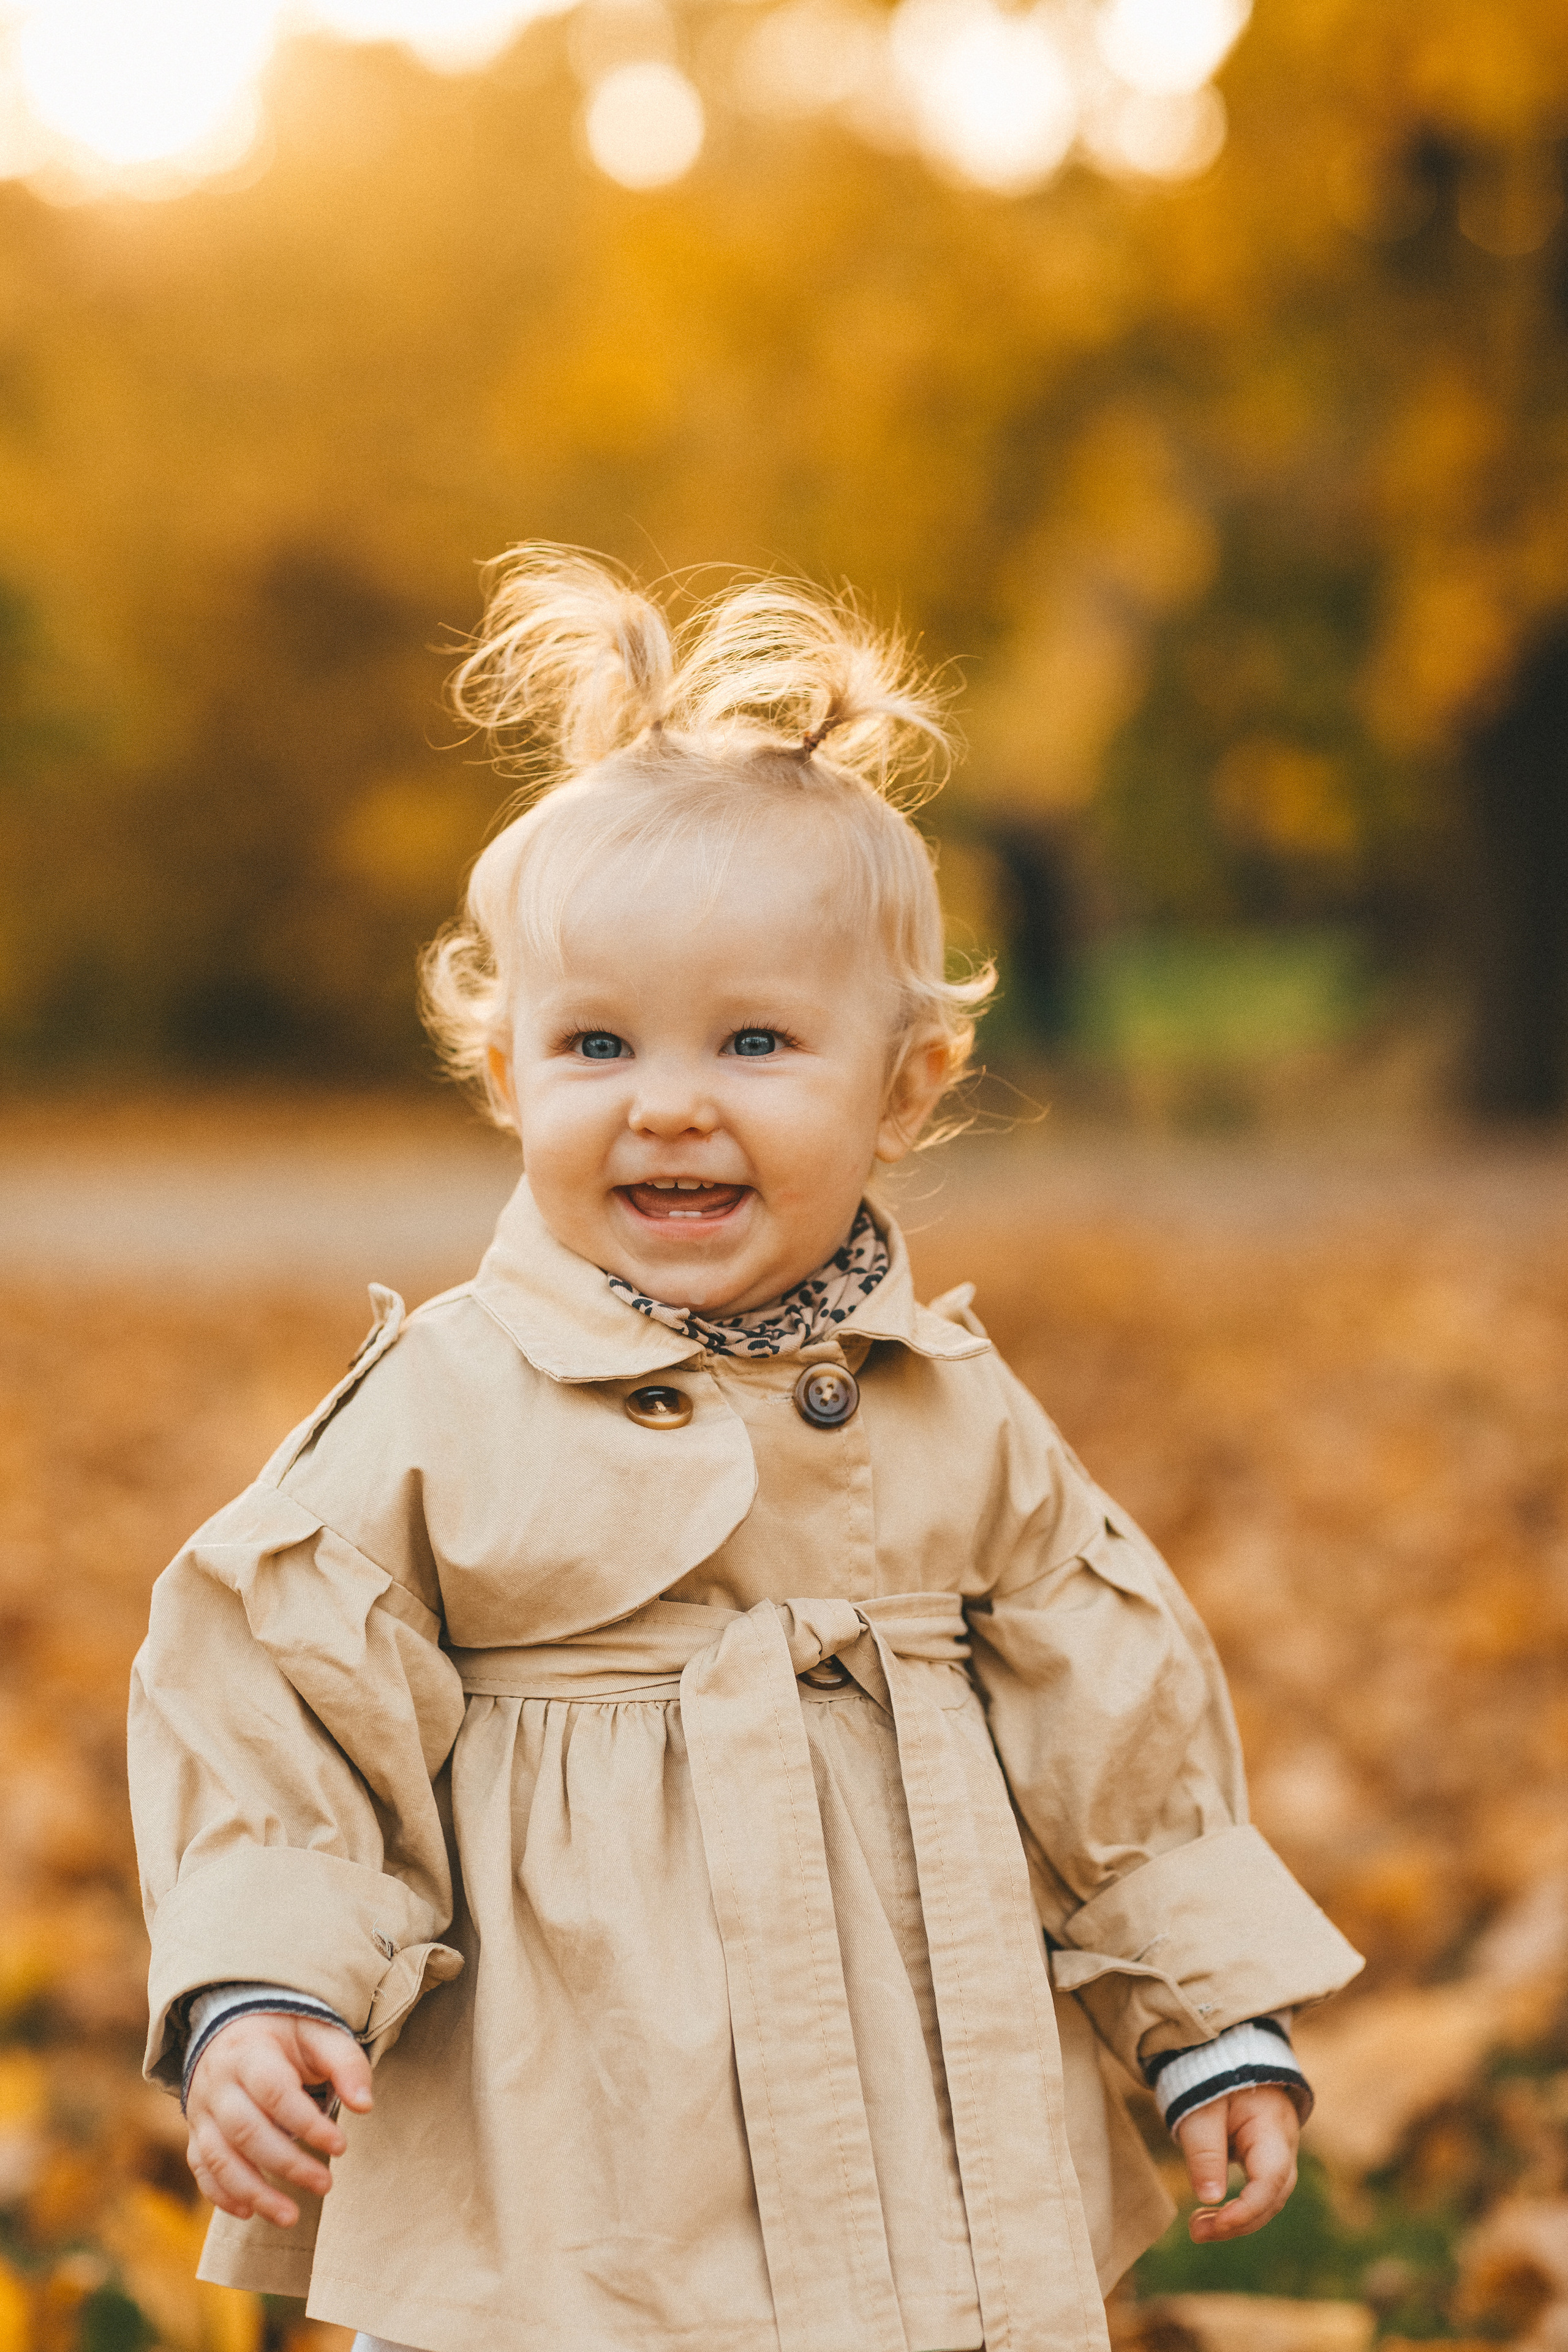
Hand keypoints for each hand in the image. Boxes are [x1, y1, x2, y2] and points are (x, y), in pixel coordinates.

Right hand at [185, 2012, 372, 2227]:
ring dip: (254, 2192)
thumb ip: (345, 2064)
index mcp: (250, 2052)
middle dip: (287, 2164)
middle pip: (246, 2131)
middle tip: (325, 2185)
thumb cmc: (286, 2034)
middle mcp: (218, 2083)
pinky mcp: (196, 2132)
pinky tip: (249, 2212)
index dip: (307, 2123)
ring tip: (291, 2217)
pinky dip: (221, 2194)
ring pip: (219, 2157)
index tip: (341, 2147)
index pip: (275, 2092)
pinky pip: (201, 2168)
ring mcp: (201, 2110)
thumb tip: (365, 2106)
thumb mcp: (319, 2033)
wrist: (234, 2023)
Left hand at [1174, 2083, 1298, 2242]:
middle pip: (1272, 2197)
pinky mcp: (1266, 2160)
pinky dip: (1238, 2208)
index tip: (1215, 2223)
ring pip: (1268, 2200)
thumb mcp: (1201, 2110)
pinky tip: (1211, 2215)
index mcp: (1273, 2128)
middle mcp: (1285, 2146)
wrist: (1227, 2056)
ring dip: (1236, 2220)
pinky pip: (1259, 2192)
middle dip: (1238, 2222)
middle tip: (1196, 2232)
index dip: (1246, 2209)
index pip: (1270, 2180)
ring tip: (1197, 2228)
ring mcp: (1279, 2154)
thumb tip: (1210, 2198)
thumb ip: (1205, 2151)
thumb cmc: (1213, 2079)